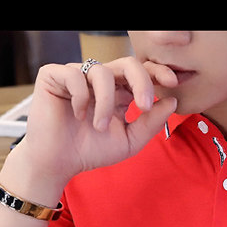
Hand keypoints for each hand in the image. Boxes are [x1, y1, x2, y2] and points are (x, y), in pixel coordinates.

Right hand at [10, 56, 177, 194]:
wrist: (58, 163)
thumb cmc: (90, 152)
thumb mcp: (128, 141)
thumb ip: (150, 123)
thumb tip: (172, 101)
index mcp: (118, 92)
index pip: (141, 72)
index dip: (158, 72)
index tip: (172, 84)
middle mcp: (99, 80)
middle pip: (128, 63)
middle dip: (141, 82)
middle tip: (145, 106)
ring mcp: (77, 76)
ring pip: (102, 73)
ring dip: (105, 103)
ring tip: (99, 127)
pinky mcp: (54, 76)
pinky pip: (74, 75)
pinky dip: (80, 97)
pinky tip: (77, 114)